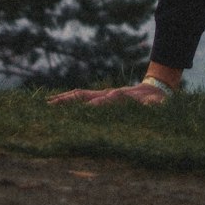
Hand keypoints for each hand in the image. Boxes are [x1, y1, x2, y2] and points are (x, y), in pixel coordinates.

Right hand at [48, 81, 168, 106]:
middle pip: (84, 96)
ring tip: (45, 105)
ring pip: (79, 95)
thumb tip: (153, 108)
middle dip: (67, 101)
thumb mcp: (159, 106)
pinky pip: (81, 97)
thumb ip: (155, 107)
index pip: (102, 102)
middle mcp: (107, 94)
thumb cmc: (157, 102)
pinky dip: (67, 99)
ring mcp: (102, 94)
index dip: (92, 107)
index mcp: (120, 97)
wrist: (155, 90)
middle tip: (49, 107)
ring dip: (63, 99)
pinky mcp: (100, 97)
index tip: (79, 114)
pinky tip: (55, 105)